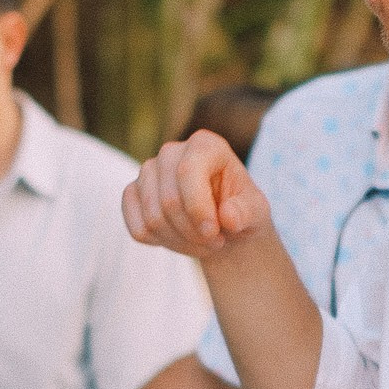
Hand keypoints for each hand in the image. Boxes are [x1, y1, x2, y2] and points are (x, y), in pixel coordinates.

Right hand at [123, 133, 273, 262]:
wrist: (222, 224)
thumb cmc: (240, 211)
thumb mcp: (256, 212)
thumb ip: (246, 212)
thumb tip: (228, 216)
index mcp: (205, 145)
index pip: (188, 172)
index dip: (198, 208)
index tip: (214, 233)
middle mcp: (171, 152)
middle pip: (169, 200)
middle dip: (193, 232)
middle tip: (216, 241)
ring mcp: (148, 172)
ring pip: (153, 218)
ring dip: (180, 241)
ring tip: (202, 241)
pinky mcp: (132, 194)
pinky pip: (138, 229)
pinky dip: (161, 243)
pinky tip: (180, 238)